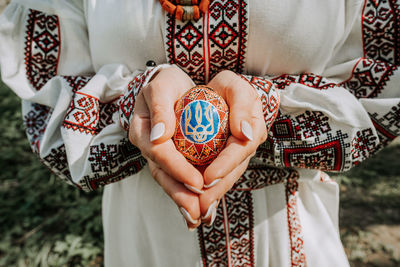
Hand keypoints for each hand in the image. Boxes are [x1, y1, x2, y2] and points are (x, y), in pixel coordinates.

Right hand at [129, 66, 202, 229]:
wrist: (169, 86)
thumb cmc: (166, 83)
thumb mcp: (162, 87)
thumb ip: (159, 108)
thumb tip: (158, 137)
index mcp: (143, 130)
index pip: (160, 154)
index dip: (178, 170)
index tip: (198, 183)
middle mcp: (148, 147)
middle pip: (162, 175)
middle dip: (180, 195)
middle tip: (197, 214)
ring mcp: (158, 155)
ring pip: (169, 181)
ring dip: (184, 200)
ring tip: (199, 218)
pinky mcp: (170, 159)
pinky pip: (178, 178)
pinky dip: (188, 194)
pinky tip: (201, 210)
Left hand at [199, 70, 267, 224]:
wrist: (214, 94)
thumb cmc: (224, 88)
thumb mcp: (234, 86)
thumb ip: (244, 103)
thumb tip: (246, 134)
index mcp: (252, 130)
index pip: (240, 150)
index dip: (226, 165)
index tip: (207, 178)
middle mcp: (244, 148)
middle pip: (232, 173)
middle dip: (216, 191)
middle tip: (200, 207)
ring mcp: (233, 158)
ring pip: (223, 181)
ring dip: (210, 199)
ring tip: (195, 215)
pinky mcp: (222, 164)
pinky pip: (214, 180)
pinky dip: (205, 195)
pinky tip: (194, 211)